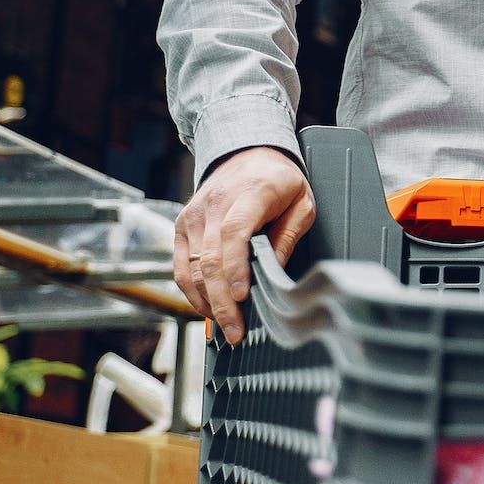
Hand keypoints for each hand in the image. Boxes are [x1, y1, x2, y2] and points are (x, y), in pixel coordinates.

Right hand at [172, 146, 314, 343]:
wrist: (247, 153)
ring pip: (192, 267)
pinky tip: (209, 308)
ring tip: (226, 326)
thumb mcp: (302, 202)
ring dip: (206, 301)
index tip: (241, 297)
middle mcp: (213, 205)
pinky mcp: (182, 226)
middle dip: (221, 300)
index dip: (234, 269)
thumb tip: (274, 272)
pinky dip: (192, 291)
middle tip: (236, 331)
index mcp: (248, 194)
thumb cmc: (279, 180)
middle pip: (210, 258)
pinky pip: (182, 265)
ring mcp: (193, 216)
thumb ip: (288, 236)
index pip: (234, 234)